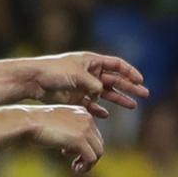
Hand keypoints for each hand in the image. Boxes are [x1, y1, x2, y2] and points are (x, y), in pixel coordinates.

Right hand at [27, 105, 103, 172]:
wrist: (27, 121)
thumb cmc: (35, 123)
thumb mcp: (57, 123)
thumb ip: (69, 130)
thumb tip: (76, 148)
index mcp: (81, 111)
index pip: (93, 133)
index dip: (84, 145)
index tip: (67, 151)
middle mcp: (86, 118)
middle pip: (98, 142)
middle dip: (88, 154)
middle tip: (74, 162)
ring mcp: (84, 129)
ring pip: (98, 151)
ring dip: (89, 163)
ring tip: (77, 168)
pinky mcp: (80, 140)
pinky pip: (91, 158)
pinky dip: (86, 166)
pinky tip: (75, 169)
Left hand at [28, 52, 148, 118]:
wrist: (32, 80)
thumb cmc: (53, 72)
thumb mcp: (77, 74)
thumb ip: (93, 83)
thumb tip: (101, 92)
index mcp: (91, 60)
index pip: (116, 64)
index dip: (130, 71)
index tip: (141, 80)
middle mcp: (89, 72)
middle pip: (114, 79)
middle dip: (129, 86)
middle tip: (145, 94)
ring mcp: (83, 85)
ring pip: (105, 93)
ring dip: (118, 98)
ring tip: (133, 105)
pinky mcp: (75, 97)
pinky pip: (91, 104)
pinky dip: (98, 110)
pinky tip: (105, 115)